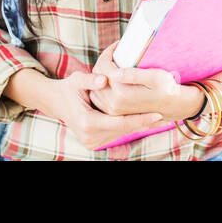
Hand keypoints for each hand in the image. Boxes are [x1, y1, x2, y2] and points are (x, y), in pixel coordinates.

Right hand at [47, 71, 165, 150]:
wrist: (55, 102)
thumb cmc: (68, 88)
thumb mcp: (77, 80)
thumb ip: (91, 80)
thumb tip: (104, 80)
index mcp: (87, 122)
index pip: (120, 123)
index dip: (140, 119)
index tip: (158, 115)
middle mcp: (89, 136)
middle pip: (123, 130)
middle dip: (144, 123)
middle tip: (166, 117)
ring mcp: (91, 142)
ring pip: (121, 133)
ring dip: (138, 126)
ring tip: (159, 118)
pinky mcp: (93, 142)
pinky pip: (115, 133)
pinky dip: (128, 127)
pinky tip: (144, 120)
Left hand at [88, 42, 201, 120]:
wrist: (172, 107)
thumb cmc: (166, 89)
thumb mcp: (156, 78)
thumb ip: (135, 75)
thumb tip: (116, 72)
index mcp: (121, 93)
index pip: (103, 68)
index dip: (108, 53)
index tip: (118, 45)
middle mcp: (113, 104)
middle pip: (97, 76)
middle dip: (104, 61)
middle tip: (115, 51)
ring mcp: (111, 110)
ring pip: (95, 86)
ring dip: (101, 72)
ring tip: (114, 62)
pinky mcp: (112, 112)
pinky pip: (98, 95)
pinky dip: (100, 84)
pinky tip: (111, 77)